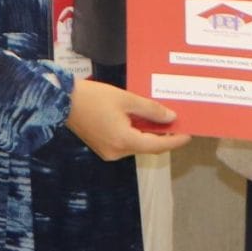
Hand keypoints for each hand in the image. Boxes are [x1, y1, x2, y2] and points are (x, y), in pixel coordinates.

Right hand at [64, 79, 192, 159]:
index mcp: (124, 141)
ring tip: (162, 120)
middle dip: (163, 137)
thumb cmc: (94, 97)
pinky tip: (143, 122)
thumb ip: (151, 110)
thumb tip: (170, 118)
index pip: (157, 145)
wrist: (63, 101)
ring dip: (149, 134)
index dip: (175, 141)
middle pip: (147, 147)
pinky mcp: (103, 148)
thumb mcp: (127, 99)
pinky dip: (136, 134)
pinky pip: (126, 143)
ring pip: (137, 145)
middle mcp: (117, 152)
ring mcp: (109, 152)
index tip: (188, 134)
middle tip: (178, 124)